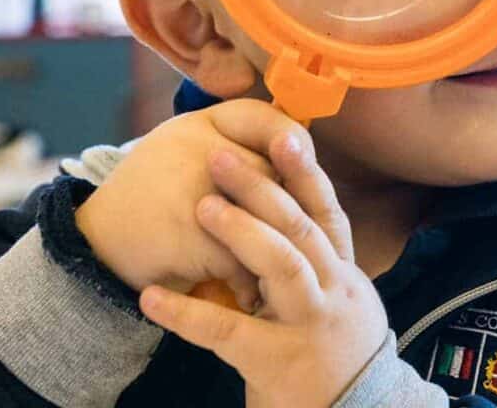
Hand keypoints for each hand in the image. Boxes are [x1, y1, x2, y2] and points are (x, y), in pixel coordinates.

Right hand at [74, 99, 291, 309]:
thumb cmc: (151, 197)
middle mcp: (198, 148)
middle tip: (287, 235)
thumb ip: (233, 144)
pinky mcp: (193, 233)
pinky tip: (246, 294)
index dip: (291, 143)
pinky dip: (248, 281)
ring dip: (272, 249)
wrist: (95, 243)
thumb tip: (298, 146)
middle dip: (282, 209)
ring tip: (273, 268)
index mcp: (198, 123)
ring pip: (264, 219)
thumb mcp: (183, 150)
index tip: (296, 171)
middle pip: (273, 174)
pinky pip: (243, 258)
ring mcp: (196, 189)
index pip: (266, 118)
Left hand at [136, 128, 387, 407]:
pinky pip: (228, 333)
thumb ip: (315, 261)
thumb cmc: (335, 354)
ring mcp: (311, 325)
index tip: (285, 135)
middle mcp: (334, 291)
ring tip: (202, 206)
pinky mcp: (279, 361)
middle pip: (300, 228)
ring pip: (282, 265)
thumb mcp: (340, 301)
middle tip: (220, 157)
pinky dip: (187, 314)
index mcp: (343, 273)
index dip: (306, 172)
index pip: (326, 212)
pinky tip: (153, 299)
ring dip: (242, 230)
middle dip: (262, 188)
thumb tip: (278, 208)